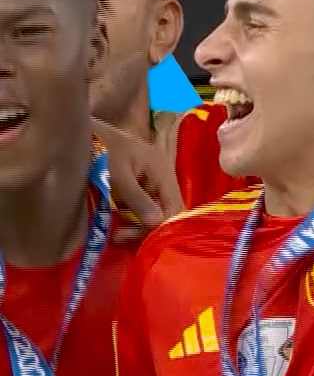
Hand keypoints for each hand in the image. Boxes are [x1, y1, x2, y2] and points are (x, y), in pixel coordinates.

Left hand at [92, 120, 174, 241]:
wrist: (76, 135)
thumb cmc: (100, 152)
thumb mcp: (118, 177)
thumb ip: (138, 200)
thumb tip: (157, 223)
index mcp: (161, 170)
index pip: (174, 204)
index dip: (164, 225)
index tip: (142, 240)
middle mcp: (159, 176)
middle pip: (165, 210)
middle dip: (147, 227)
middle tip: (120, 237)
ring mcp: (146, 182)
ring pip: (152, 211)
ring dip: (137, 225)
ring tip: (117, 234)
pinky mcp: (133, 187)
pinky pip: (140, 208)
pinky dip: (131, 219)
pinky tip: (117, 226)